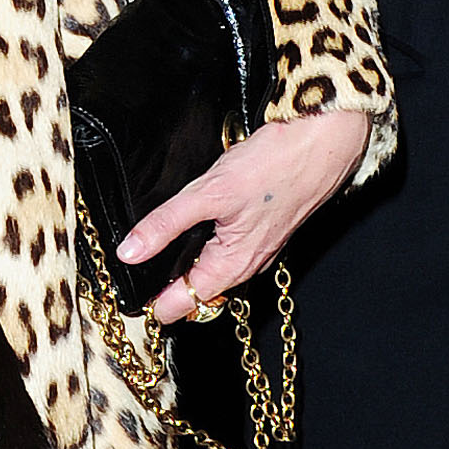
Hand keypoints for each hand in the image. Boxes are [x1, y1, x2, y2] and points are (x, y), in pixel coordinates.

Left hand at [121, 109, 370, 327]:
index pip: (182, 306)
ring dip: (185, 267)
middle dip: (165, 288)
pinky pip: (226, 252)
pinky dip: (205, 247)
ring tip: (155, 252)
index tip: (126, 296)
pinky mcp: (261, 230)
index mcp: (232, 266)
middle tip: (133, 273)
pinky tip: (195, 228)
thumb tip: (130, 252)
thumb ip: (165, 224)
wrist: (322, 143)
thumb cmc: (275, 166)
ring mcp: (256, 249)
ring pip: (212, 271)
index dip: (151, 304)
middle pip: (196, 293)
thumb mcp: (209, 193)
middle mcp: (246, 265)